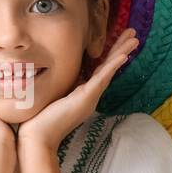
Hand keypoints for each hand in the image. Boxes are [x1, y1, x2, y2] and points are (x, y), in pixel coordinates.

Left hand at [17, 28, 138, 154]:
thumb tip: (55, 75)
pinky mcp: (85, 98)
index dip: (111, 54)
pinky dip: (113, 66)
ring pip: (109, 70)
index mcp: (84, 94)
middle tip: (134, 34)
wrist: (37, 138)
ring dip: (122, 53)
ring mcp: (90, 97)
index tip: (119, 39)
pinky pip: (102, 79)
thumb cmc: (40, 120)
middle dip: (121, 49)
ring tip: (134, 39)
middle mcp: (91, 95)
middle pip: (109, 67)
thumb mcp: (53, 97)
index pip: (101, 69)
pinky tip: (123, 55)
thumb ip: (60, 88)